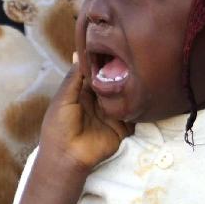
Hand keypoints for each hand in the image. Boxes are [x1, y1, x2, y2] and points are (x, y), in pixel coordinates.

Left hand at [39, 57, 131, 173]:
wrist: (67, 157)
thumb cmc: (59, 127)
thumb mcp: (63, 99)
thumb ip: (73, 78)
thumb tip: (78, 53)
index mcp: (82, 94)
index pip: (96, 74)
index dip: (102, 63)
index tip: (113, 46)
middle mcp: (98, 101)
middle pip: (112, 84)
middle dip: (119, 73)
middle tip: (131, 57)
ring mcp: (111, 114)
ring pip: (124, 97)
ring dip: (130, 88)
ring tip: (141, 71)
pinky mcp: (122, 127)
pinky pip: (133, 115)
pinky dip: (138, 106)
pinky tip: (146, 93)